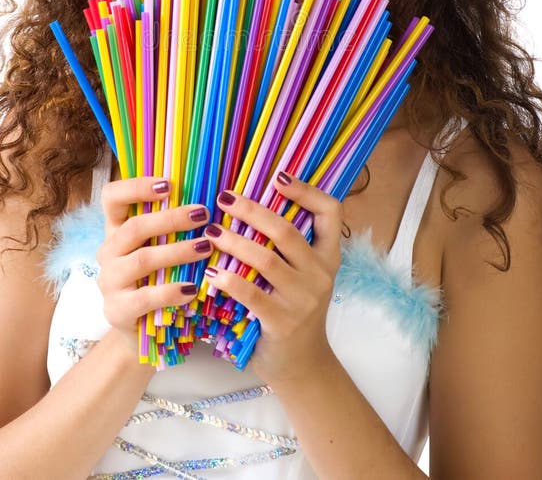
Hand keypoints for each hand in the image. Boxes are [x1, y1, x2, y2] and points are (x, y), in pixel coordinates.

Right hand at [96, 176, 213, 352]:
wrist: (140, 330)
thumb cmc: (157, 279)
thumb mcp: (160, 249)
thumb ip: (171, 227)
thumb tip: (206, 199)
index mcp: (116, 230)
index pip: (111, 198)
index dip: (136, 187)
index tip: (169, 184)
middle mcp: (108, 252)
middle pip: (134, 227)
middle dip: (170, 219)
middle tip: (203, 214)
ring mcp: (110, 282)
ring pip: (142, 259)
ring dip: (177, 251)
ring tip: (205, 247)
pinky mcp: (117, 310)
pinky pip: (145, 297)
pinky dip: (171, 291)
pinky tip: (193, 288)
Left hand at [204, 173, 342, 385]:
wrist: (302, 363)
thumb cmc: (294, 308)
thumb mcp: (302, 274)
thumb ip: (287, 245)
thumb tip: (249, 202)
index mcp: (329, 255)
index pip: (331, 212)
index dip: (306, 191)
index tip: (277, 178)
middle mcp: (321, 274)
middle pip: (286, 231)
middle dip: (252, 211)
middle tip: (224, 199)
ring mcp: (304, 299)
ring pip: (265, 260)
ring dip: (234, 242)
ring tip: (211, 233)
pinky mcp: (283, 322)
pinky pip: (252, 295)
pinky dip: (229, 280)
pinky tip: (211, 273)